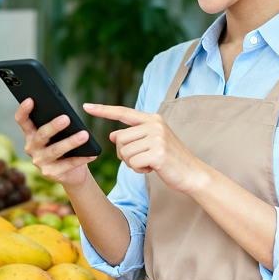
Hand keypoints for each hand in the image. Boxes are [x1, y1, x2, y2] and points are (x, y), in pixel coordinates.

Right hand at [14, 98, 95, 190]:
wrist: (72, 172)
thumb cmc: (65, 146)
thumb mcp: (60, 133)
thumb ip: (58, 123)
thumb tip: (67, 114)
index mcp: (31, 133)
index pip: (22, 120)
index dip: (23, 110)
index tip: (30, 99)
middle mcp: (31, 147)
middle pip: (41, 134)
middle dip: (54, 126)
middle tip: (66, 118)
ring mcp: (39, 161)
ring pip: (55, 150)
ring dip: (71, 142)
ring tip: (85, 135)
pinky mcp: (50, 173)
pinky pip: (67, 164)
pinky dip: (81, 158)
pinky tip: (92, 154)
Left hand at [84, 103, 207, 194]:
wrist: (192, 173)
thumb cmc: (169, 159)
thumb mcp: (151, 144)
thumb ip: (133, 137)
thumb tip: (112, 135)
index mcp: (152, 119)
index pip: (123, 112)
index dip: (103, 110)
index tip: (86, 106)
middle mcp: (154, 125)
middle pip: (119, 139)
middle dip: (125, 154)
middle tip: (142, 159)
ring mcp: (157, 138)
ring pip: (124, 153)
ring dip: (132, 163)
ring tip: (149, 163)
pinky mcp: (157, 153)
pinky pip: (132, 163)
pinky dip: (139, 170)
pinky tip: (153, 168)